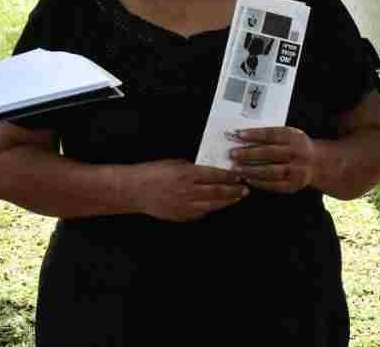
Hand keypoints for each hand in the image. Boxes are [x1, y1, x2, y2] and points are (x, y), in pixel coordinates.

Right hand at [129, 159, 248, 221]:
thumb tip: (208, 171)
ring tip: (237, 198)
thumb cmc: (151, 173)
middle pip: (218, 191)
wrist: (135, 190)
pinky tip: (217, 206)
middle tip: (245, 189)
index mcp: (187, 174)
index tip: (238, 175)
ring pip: (213, 205)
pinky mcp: (182, 216)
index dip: (229, 176)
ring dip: (227, 201)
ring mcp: (186, 206)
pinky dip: (211, 209)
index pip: (215, 175)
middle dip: (234, 190)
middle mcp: (189, 191)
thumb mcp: (173, 163)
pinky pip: (201, 213)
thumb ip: (192, 168)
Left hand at [230, 127, 317, 193]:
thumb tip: (242, 136)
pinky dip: (260, 182)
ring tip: (236, 168)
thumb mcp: (288, 135)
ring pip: (271, 171)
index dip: (255, 134)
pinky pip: (275, 184)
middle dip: (249, 153)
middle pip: (270, 153)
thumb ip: (270, 135)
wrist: (317, 163)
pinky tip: (248, 179)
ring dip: (251, 170)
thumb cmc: (295, 146)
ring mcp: (297, 170)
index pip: (272, 134)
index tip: (239, 134)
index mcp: (294, 137)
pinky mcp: (294, 185)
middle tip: (233, 154)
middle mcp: (297, 153)